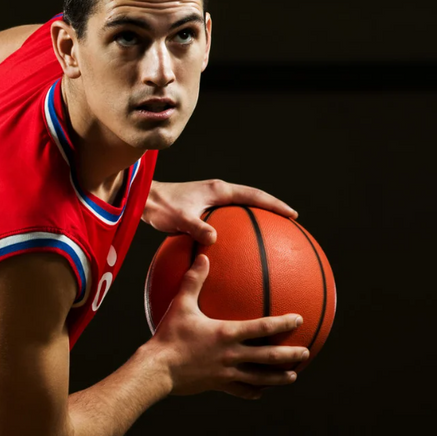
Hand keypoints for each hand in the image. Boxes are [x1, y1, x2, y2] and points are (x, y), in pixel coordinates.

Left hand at [142, 179, 297, 244]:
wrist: (143, 200)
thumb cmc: (160, 207)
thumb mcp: (180, 219)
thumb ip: (197, 228)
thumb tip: (214, 240)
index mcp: (219, 190)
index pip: (254, 196)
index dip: (274, 205)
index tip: (293, 214)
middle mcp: (217, 192)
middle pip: (252, 199)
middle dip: (271, 209)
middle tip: (289, 222)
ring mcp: (210, 199)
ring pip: (240, 208)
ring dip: (256, 217)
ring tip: (269, 233)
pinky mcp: (202, 207)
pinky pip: (227, 217)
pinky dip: (237, 227)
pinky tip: (236, 245)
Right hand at [145, 254, 308, 399]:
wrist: (157, 369)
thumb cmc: (169, 335)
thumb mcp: (181, 305)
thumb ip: (194, 280)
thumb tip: (202, 256)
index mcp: (227, 333)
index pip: (262, 327)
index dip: (283, 323)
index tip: (298, 320)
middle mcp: (231, 354)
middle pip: (269, 356)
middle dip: (290, 354)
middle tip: (306, 352)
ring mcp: (226, 372)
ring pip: (260, 377)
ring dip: (278, 377)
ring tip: (293, 376)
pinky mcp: (218, 384)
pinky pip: (240, 390)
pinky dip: (253, 392)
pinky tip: (260, 392)